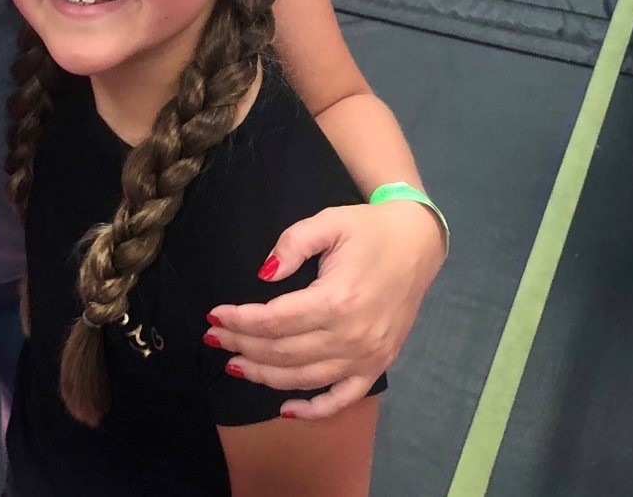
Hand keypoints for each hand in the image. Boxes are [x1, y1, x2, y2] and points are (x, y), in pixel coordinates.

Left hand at [204, 201, 445, 418]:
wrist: (417, 245)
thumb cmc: (368, 230)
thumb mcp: (328, 222)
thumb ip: (292, 244)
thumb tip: (263, 275)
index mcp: (336, 299)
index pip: (274, 321)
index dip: (239, 321)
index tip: (214, 316)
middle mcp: (351, 335)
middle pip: (283, 352)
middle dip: (242, 346)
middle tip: (214, 338)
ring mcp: (366, 356)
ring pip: (304, 378)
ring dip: (264, 375)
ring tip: (234, 364)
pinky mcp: (378, 366)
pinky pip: (342, 398)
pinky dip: (313, 410)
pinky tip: (285, 410)